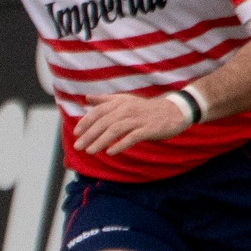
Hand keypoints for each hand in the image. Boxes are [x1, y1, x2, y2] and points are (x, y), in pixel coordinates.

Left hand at [71, 92, 190, 156]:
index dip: (86, 122)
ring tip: (90, 151)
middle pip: (104, 122)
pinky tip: (110, 152)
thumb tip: (87, 98)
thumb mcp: (125, 100)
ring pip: (115, 130)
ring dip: (101, 141)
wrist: (174, 111)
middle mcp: (127, 109)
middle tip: (78, 146)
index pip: (98, 111)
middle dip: (89, 135)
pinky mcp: (149, 129)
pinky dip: (120, 145)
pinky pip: (132, 137)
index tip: (76, 133)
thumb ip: (105, 100)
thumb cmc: (146, 108)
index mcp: (120, 102)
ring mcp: (138, 119)